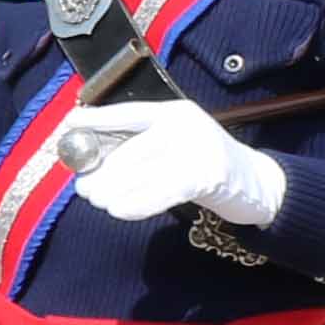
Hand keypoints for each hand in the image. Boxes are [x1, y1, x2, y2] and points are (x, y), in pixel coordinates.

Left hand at [59, 96, 283, 233]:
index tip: (68, 125)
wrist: (257, 184)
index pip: (128, 113)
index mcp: (174, 112)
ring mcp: (199, 148)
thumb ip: (139, 147)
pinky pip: (161, 192)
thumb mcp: (173, 146)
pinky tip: (119, 211)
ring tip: (99, 201)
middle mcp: (186, 125)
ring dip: (114, 191)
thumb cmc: (204, 167)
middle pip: (130, 149)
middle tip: (83, 188)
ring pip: (141, 172)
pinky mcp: (208, 175)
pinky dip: (136, 204)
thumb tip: (90, 160)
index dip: (96, 119)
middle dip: (101, 171)